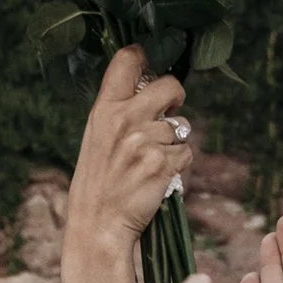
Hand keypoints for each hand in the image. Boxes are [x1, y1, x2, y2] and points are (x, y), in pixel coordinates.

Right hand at [65, 46, 190, 273]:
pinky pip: (186, 152)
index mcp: (104, 109)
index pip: (127, 60)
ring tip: (150, 162)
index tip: (148, 66)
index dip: (144, 57)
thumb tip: (151, 89)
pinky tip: (158, 177)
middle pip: (170, 86)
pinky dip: (178, 165)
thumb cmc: (98, 183)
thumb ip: (119, 111)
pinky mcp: (164, 163)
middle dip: (176, 96)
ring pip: (181, 126)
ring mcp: (146, 141)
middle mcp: (125, 119)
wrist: (98, 225)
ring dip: (174, 142)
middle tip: (170, 110)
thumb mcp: (97, 138)